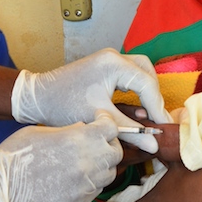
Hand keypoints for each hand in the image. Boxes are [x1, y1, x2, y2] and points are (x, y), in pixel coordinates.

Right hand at [0, 114, 122, 201]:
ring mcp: (85, 186)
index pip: (111, 128)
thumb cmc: (13, 157)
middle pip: (116, 152)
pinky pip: (96, 190)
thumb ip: (67, 130)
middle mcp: (88, 163)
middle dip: (108, 144)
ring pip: (109, 173)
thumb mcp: (39, 132)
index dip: (105, 122)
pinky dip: (91, 182)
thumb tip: (82, 129)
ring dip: (102, 165)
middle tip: (94, 142)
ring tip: (84, 161)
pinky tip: (75, 178)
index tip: (98, 121)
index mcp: (79, 139)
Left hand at [10, 48, 166, 127]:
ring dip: (147, 92)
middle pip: (148, 73)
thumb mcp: (100, 120)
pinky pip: (129, 73)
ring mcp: (108, 58)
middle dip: (155, 97)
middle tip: (158, 120)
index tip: (164, 129)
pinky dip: (136, 88)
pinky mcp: (104, 65)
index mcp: (113, 64)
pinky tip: (137, 106)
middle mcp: (113, 56)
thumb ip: (130, 131)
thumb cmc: (63, 106)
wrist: (37, 98)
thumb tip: (155, 145)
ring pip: (140, 71)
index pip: (147, 84)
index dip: (158, 108)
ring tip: (150, 114)